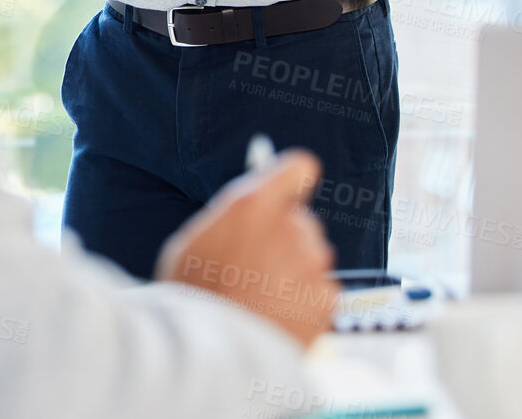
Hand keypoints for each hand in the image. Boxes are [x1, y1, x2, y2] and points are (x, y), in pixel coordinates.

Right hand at [154, 150, 337, 348]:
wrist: (214, 353)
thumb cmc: (195, 294)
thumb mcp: (196, 240)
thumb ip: (232, 216)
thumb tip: (250, 204)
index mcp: (254, 204)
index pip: (298, 168)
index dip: (293, 179)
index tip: (288, 189)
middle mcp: (291, 227)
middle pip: (302, 220)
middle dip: (285, 237)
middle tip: (257, 264)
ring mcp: (313, 263)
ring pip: (312, 256)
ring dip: (295, 270)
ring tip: (262, 297)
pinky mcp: (327, 297)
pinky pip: (320, 289)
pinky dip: (304, 301)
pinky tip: (276, 314)